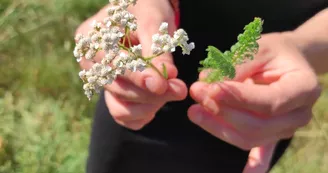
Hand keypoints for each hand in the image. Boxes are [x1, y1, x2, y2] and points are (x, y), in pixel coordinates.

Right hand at [76, 0, 186, 129]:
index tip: (161, 85)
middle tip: (180, 89)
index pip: (113, 64)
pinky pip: (123, 115)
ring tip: (173, 91)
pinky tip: (158, 103)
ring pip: (120, 107)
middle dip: (151, 93)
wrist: (146, 14)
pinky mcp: (112, 95)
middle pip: (117, 89)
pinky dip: (142, 115)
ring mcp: (101, 82)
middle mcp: (90, 64)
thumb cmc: (147, 10)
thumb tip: (168, 77)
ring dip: (149, 105)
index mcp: (91, 39)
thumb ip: (157, 51)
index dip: (138, 77)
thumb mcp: (153, 23)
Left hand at [188, 33, 321, 172]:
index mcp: (303, 88)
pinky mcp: (273, 134)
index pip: (268, 102)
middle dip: (222, 111)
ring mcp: (286, 127)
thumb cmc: (274, 52)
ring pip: (250, 138)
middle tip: (196, 92)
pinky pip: (263, 152)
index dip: (237, 99)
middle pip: (257, 125)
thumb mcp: (258, 48)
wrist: (289, 61)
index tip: (210, 89)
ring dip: (219, 127)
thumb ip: (235, 65)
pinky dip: (255, 165)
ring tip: (194, 111)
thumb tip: (206, 82)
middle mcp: (299, 114)